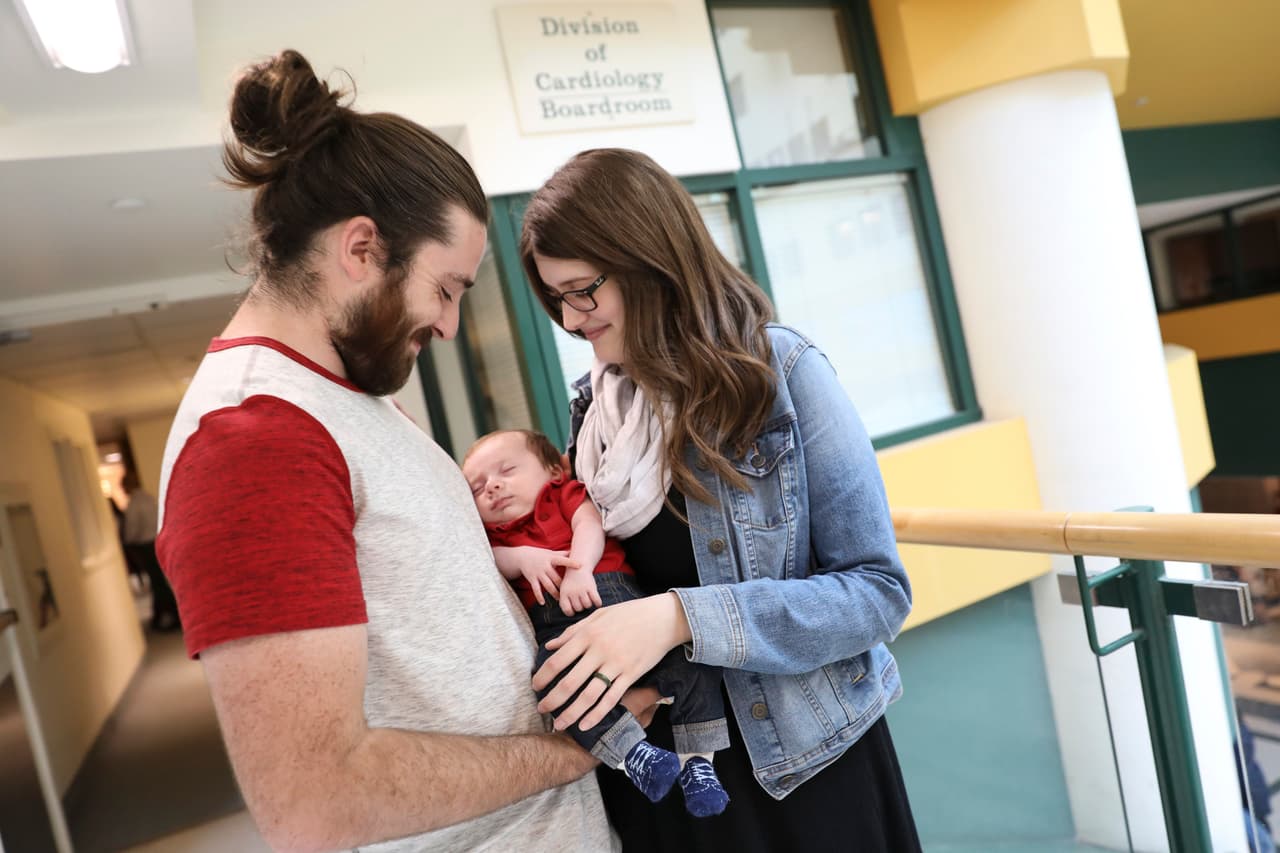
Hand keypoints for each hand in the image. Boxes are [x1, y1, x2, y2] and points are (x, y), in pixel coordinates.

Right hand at [516, 548, 578, 605]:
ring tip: (560, 600)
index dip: (571, 563)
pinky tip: (542, 603)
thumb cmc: (540, 555)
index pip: (562, 560)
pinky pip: (536, 589)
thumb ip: (563, 554)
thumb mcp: (551, 553)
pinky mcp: (532, 579)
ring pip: (548, 585)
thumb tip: (576, 551)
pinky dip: (539, 596)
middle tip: (572, 594)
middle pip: (556, 578)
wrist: (522, 556)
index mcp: (551, 559)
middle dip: (563, 586)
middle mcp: (545, 566)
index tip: (580, 565)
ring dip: (554, 593)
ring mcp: (538, 573)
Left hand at [533, 593, 691, 732]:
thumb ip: (572, 632)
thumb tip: (550, 646)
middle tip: (541, 710)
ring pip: (588, 695)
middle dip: (552, 700)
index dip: (543, 676)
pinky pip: (611, 699)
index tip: (535, 687)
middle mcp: (599, 650)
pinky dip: (596, 715)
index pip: (558, 660)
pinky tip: (585, 725)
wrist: (663, 617)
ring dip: (571, 713)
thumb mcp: (598, 615)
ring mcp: (616, 664)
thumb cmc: (629, 613)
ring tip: (559, 724)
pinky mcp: (631, 675)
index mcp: (588, 634)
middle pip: (569, 682)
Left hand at [558, 568, 602, 616]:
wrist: (579, 566)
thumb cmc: (571, 582)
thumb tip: (571, 615)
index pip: (567, 610)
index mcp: (564, 593)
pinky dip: (598, 603)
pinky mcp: (591, 587)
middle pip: (579, 608)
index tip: (573, 610)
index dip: (571, 612)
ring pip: (587, 605)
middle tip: (581, 602)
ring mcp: (582, 589)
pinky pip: (596, 600)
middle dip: (581, 607)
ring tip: (588, 600)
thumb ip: (565, 602)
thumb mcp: (564, 590)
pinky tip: (597, 602)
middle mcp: (572, 592)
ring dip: (589, 604)